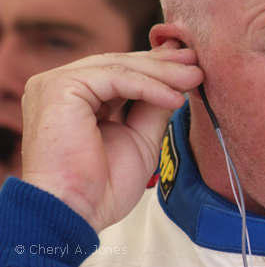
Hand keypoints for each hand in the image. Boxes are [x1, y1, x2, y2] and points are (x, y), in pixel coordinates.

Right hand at [20, 40, 202, 232]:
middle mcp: (63, 86)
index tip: (191, 66)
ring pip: (121, 67)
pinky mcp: (60, 87)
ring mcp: (57, 84)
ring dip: (163, 73)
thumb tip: (178, 81)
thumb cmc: (102, 187)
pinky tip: (175, 97)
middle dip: (164, 64)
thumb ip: (154, 107)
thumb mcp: (141, 138)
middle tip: (196, 61)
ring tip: (194, 78)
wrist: (75, 213)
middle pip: (122, 65)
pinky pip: (116, 78)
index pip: (122, 72)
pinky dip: (149, 87)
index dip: (158, 67)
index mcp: (77, 98)